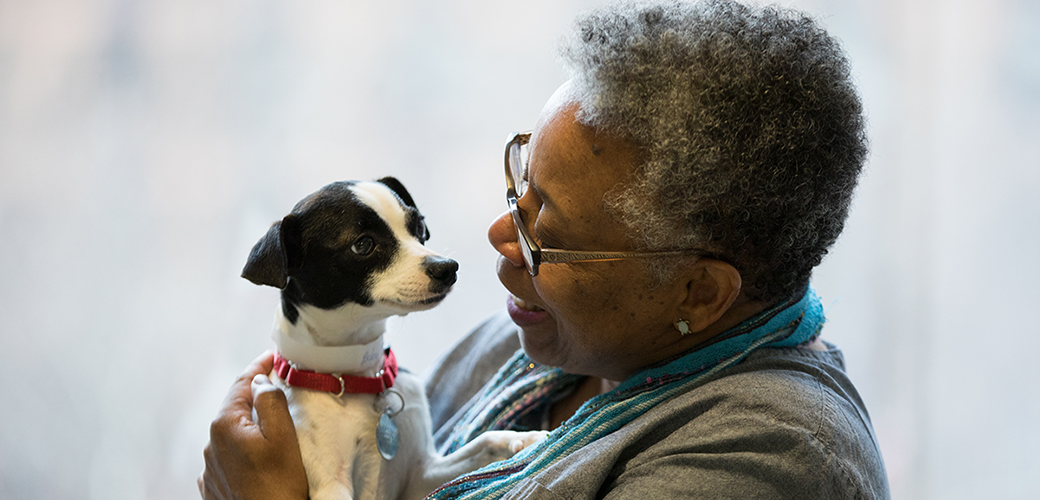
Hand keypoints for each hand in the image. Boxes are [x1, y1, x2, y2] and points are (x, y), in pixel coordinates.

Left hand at [198, 351, 308, 499]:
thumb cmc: (278, 487)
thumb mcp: (282, 437)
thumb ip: (271, 401)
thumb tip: (261, 383)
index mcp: (225, 425)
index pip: (242, 383)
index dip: (259, 366)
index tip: (274, 356)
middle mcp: (211, 444)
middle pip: (236, 406)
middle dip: (255, 393)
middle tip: (277, 381)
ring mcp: (210, 467)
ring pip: (232, 432)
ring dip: (250, 421)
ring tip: (273, 417)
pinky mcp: (215, 485)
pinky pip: (230, 455)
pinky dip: (244, 445)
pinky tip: (258, 450)